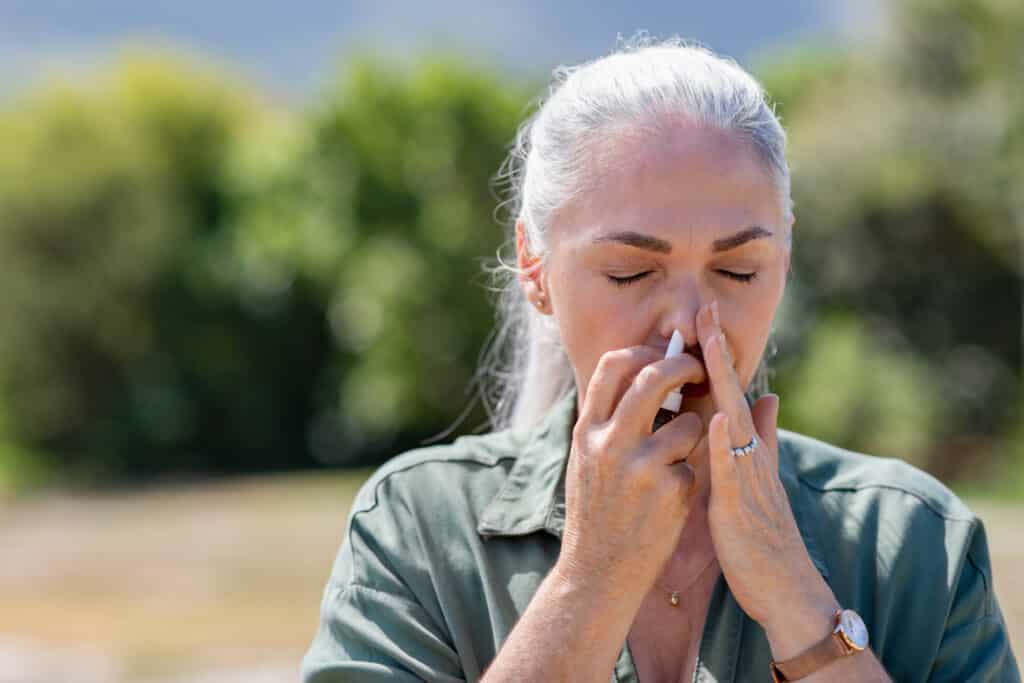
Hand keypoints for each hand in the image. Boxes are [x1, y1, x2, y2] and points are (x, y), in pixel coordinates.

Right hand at [555, 345, 709, 602]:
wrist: (598, 572)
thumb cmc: (595, 513)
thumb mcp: (585, 461)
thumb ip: (605, 421)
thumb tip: (633, 375)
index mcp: (587, 431)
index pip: (612, 366)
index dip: (643, 351)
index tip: (661, 354)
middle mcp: (610, 442)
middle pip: (654, 376)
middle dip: (684, 367)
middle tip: (700, 371)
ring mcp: (642, 465)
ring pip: (689, 423)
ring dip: (692, 437)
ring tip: (673, 464)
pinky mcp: (671, 489)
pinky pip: (694, 465)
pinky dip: (687, 478)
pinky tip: (668, 503)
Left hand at [697, 301, 839, 656]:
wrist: (783, 586)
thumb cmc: (762, 534)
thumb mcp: (757, 478)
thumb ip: (760, 438)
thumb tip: (767, 397)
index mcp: (745, 449)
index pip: (729, 393)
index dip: (716, 358)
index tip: (703, 319)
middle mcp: (749, 455)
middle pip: (732, 394)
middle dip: (718, 353)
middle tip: (704, 309)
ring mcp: (748, 478)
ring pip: (734, 422)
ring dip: (722, 384)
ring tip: (707, 346)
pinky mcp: (741, 506)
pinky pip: (735, 470)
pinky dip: (727, 444)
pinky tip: (718, 418)